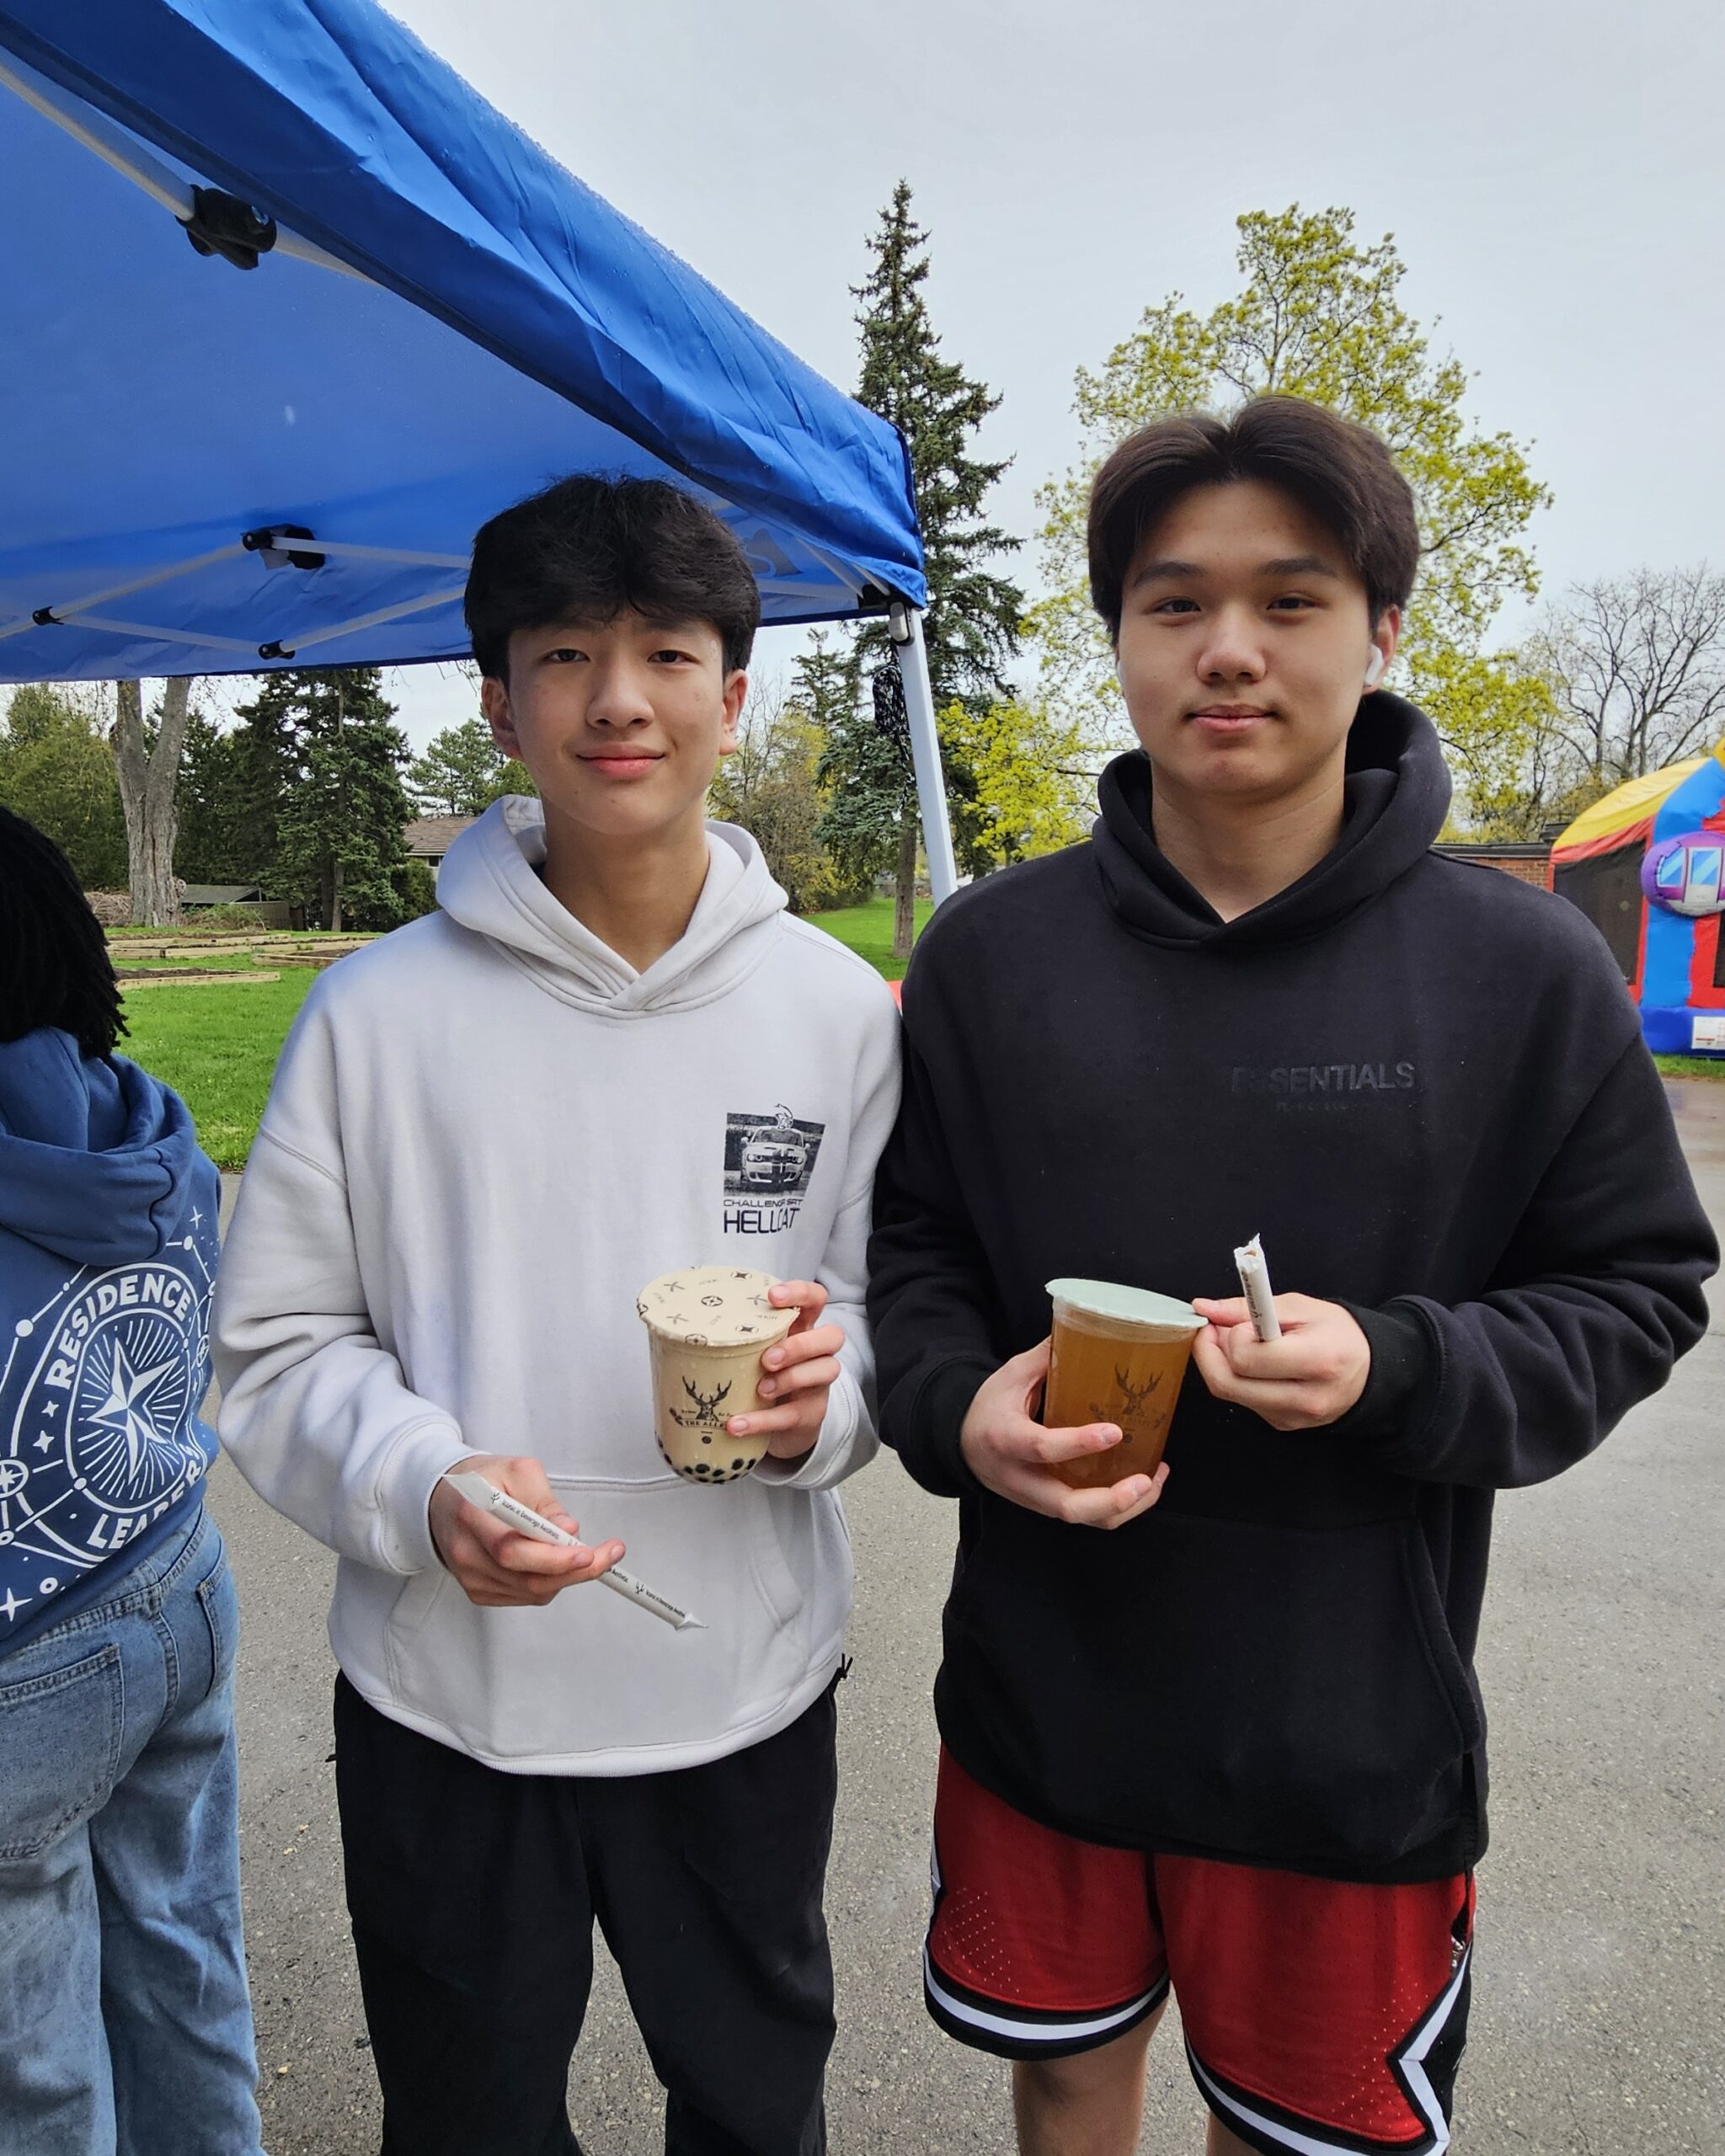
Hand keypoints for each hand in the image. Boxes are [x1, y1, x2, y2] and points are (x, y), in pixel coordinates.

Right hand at [428, 1453, 624, 1607]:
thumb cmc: (486, 1481)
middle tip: (608, 1556)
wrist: (446, 1499)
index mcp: (471, 1514)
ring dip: (567, 1577)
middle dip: (574, 1570)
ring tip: (589, 1554)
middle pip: (525, 1578)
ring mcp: (469, 1577)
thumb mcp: (518, 1471)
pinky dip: (550, 1583)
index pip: (512, 1549)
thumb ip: (545, 1501)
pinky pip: (524, 1596)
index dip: (552, 1557)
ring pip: (530, 1592)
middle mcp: (466, 1553)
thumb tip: (568, 1531)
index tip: (587, 1550)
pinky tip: (559, 1563)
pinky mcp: (478, 1591)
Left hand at [729, 1280, 844, 1462]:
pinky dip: (763, 1421)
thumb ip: (730, 1340)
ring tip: (760, 1389)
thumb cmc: (761, 1378)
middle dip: (800, 1345)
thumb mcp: (750, 1354)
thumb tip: (666, 1331)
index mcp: (801, 1329)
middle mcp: (817, 1353)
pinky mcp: (811, 1414)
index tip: (772, 1297)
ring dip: (790, 1378)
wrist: (781, 1428)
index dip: (800, 1293)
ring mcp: (818, 1384)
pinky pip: (793, 1415)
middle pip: (832, 1336)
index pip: (815, 1299)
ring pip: (825, 1371)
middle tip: (767, 1358)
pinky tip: (737, 1424)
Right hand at [958, 1340, 1167, 1528]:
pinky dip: (1118, 1509)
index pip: (1041, 1448)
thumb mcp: (1010, 1375)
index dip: (1078, 1443)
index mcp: (1006, 1439)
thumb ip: (1048, 1356)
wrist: (961, 1444)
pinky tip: (1142, 1486)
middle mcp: (1020, 1477)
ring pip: (1081, 1519)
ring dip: (1123, 1508)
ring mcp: (1034, 1498)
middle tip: (1145, 1478)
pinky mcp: (1047, 1506)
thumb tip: (1088, 1327)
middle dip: (1111, 1499)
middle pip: (1066, 1506)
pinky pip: (1086, 1519)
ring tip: (1153, 1481)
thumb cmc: (989, 1407)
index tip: (1114, 1431)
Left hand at [1190, 1295, 1370, 1429]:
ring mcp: (1292, 1417)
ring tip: (1240, 1341)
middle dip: (1209, 1352)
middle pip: (1227, 1383)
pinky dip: (1238, 1378)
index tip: (1235, 1320)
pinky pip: (1243, 1401)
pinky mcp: (1283, 1425)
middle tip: (1215, 1329)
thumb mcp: (1301, 1307)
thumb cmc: (1339, 1334)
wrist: (1371, 1372)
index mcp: (1317, 1361)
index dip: (1230, 1335)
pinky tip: (1254, 1362)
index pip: (1246, 1358)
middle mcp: (1305, 1398)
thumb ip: (1249, 1307)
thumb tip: (1205, 1308)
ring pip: (1230, 1393)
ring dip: (1221, 1364)